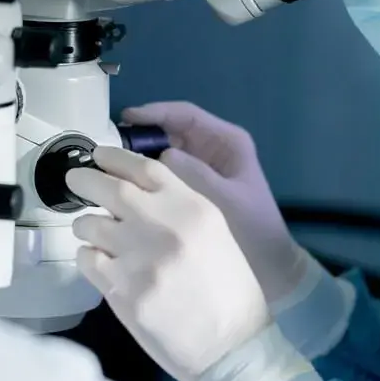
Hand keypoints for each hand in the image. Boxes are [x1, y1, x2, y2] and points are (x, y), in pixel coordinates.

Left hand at [68, 146, 270, 380]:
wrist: (233, 344)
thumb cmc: (227, 287)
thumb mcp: (213, 231)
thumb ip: (177, 206)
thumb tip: (132, 189)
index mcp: (192, 208)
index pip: (145, 168)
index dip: (115, 157)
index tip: (98, 154)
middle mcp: (164, 227)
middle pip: (110, 189)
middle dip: (85, 180)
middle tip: (75, 178)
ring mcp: (140, 260)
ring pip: (90, 225)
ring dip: (86, 225)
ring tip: (93, 233)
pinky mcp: (123, 292)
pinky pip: (87, 261)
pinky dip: (88, 257)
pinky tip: (98, 263)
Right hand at [122, 102, 306, 304]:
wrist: (270, 266)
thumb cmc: (253, 228)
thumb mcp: (224, 198)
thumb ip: (194, 173)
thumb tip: (160, 155)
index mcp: (227, 142)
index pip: (185, 115)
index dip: (154, 113)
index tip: (126, 118)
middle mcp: (212, 149)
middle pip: (170, 131)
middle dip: (141, 136)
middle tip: (109, 147)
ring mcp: (202, 169)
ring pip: (164, 152)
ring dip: (140, 157)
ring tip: (110, 165)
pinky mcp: (193, 189)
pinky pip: (166, 175)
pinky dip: (146, 177)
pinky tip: (125, 187)